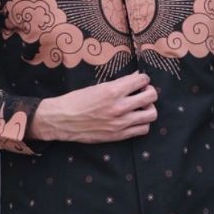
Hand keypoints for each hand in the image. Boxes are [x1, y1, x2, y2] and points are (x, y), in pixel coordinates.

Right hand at [29, 71, 157, 143]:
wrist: (62, 120)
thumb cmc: (77, 100)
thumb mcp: (98, 87)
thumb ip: (119, 83)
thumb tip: (135, 77)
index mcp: (113, 90)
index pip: (142, 80)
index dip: (143, 79)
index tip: (140, 81)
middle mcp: (120, 106)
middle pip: (151, 96)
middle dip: (149, 91)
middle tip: (142, 92)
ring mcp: (121, 123)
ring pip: (151, 114)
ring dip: (148, 108)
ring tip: (140, 107)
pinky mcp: (119, 135)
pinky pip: (143, 130)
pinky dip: (142, 123)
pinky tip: (135, 119)